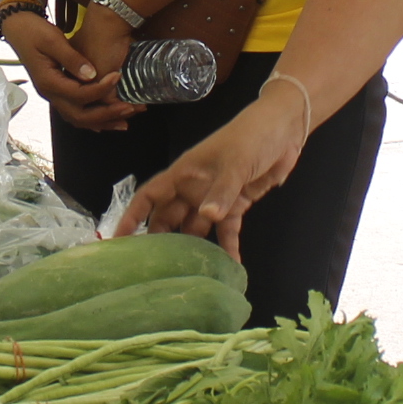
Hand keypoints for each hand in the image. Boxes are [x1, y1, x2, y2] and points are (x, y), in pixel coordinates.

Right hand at [4, 8, 130, 131]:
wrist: (18, 29)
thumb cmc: (34, 31)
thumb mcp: (53, 40)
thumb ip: (72, 58)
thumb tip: (91, 75)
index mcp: (49, 82)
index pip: (79, 94)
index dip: (101, 88)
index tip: (118, 76)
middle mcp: (50, 94)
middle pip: (79, 115)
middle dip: (106, 115)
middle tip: (129, 109)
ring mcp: (52, 95)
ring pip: (77, 118)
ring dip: (101, 122)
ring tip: (124, 121)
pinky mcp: (57, 92)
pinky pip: (74, 112)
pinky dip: (91, 119)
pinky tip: (106, 121)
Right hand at [119, 87, 308, 253]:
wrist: (283, 130)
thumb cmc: (250, 138)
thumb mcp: (235, 162)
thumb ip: (222, 191)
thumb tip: (207, 217)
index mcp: (183, 173)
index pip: (149, 196)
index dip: (132, 216)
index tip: (119, 238)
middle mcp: (193, 188)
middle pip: (169, 217)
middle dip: (160, 239)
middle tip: (152, 267)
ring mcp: (214, 198)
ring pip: (195, 227)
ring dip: (192, 248)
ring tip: (186, 273)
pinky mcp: (235, 205)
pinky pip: (226, 231)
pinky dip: (227, 247)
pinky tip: (229, 266)